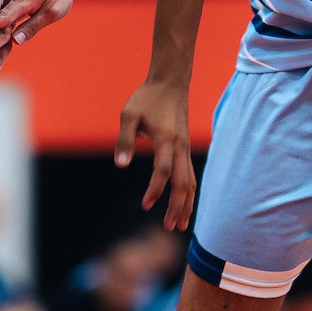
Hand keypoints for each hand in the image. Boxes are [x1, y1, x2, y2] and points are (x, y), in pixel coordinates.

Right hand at [0, 0, 76, 67]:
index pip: (5, 15)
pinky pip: (2, 30)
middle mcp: (10, 4)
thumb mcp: (51, 12)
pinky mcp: (9, 14)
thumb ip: (33, 26)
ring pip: (1, 31)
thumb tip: (16, 41)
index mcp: (22, 1)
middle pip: (1, 27)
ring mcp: (8, 9)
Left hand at [115, 77, 195, 224]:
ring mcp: (186, 148)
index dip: (155, 190)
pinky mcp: (186, 148)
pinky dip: (190, 193)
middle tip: (170, 227)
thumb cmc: (146, 98)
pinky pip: (191, 175)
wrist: (170, 83)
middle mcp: (180, 147)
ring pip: (191, 182)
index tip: (145, 205)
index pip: (163, 171)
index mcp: (166, 139)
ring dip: (187, 204)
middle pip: (183, 183)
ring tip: (182, 225)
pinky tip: (186, 205)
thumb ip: (125, 140)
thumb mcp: (129, 115)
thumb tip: (120, 165)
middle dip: (178, 207)